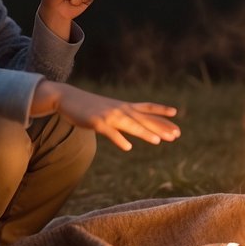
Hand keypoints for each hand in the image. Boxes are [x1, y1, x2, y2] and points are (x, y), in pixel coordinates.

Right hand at [32, 81, 180, 151]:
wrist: (67, 98)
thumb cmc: (89, 106)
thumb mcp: (109, 109)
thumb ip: (121, 118)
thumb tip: (133, 128)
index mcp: (123, 107)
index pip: (146, 108)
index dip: (161, 111)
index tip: (176, 114)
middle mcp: (120, 110)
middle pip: (144, 119)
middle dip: (161, 127)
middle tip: (177, 135)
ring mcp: (109, 116)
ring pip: (130, 125)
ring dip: (144, 133)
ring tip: (158, 141)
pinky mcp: (97, 122)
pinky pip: (110, 133)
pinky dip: (119, 140)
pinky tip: (128, 147)